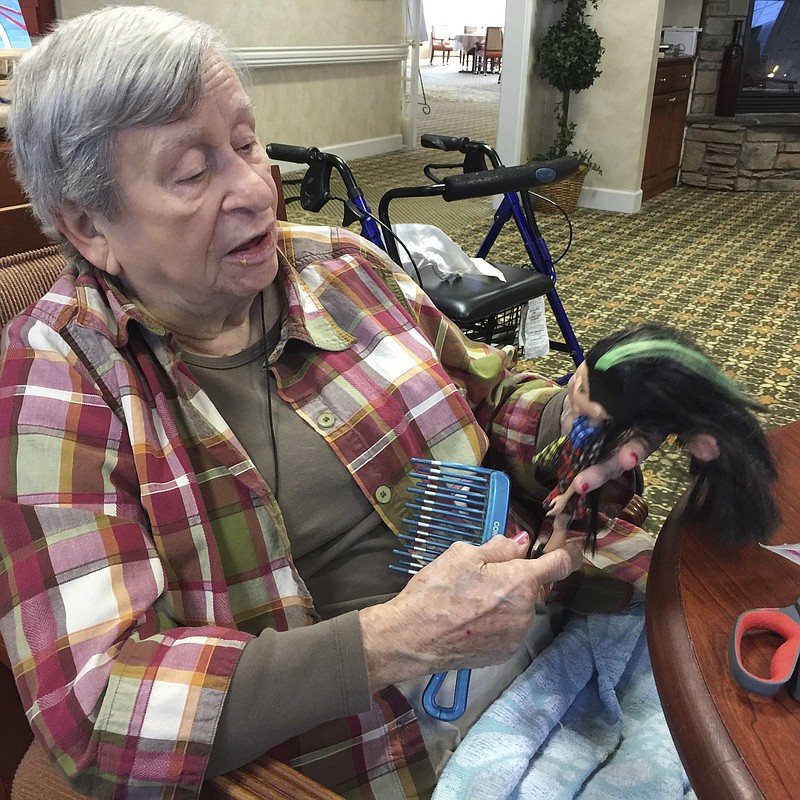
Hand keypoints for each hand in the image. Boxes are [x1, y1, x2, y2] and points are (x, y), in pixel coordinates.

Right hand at [359, 533, 581, 691]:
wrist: (411, 637)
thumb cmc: (435, 591)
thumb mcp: (462, 555)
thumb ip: (499, 547)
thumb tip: (523, 543)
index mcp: (519, 582)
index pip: (560, 564)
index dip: (569, 552)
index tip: (573, 547)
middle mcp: (526, 612)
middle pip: (532, 586)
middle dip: (515, 578)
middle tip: (482, 577)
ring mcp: (517, 636)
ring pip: (520, 608)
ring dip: (505, 601)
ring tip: (470, 602)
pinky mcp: (504, 654)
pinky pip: (509, 628)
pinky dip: (497, 621)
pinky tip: (470, 620)